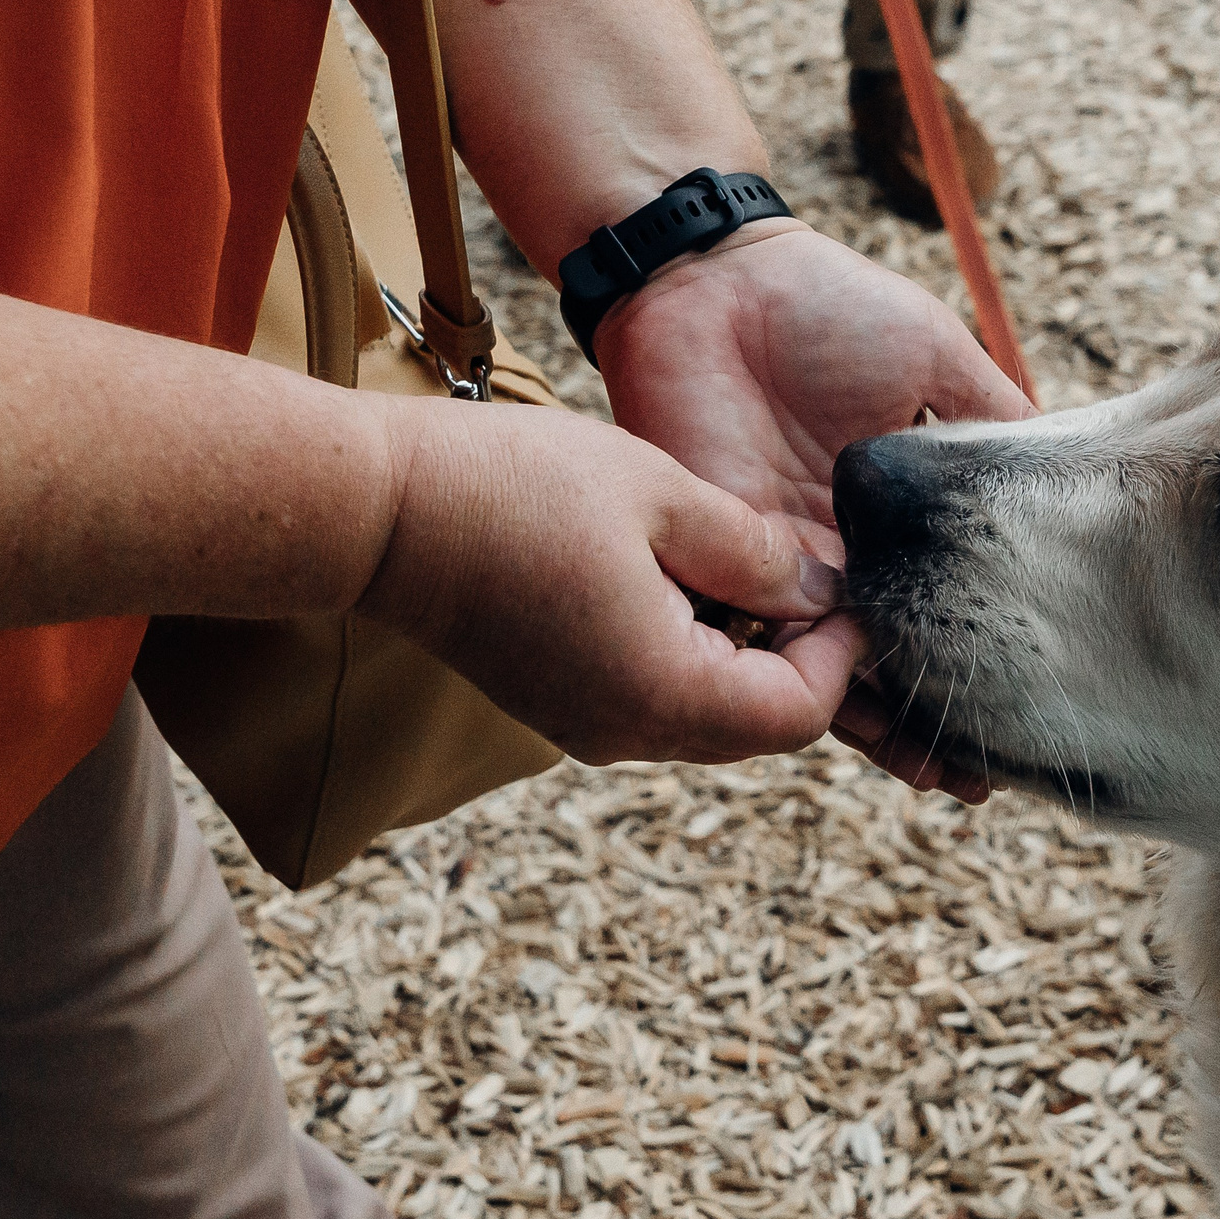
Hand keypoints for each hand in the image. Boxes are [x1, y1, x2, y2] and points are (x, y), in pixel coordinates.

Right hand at [357, 398, 859, 765]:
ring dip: (742, 654)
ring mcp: (585, 725)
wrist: (376, 509)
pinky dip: (689, 653)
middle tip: (800, 572)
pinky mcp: (555, 704)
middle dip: (798, 657)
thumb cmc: (513, 487)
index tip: (842, 583)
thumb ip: (755, 550)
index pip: (799, 712)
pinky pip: (655, 699)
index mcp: (664, 691)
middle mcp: (627, 731)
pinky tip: (675, 575)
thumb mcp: (661, 493)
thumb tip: (821, 589)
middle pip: (759, 726)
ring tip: (736, 563)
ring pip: (708, 715)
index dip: (839, 652)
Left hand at [591, 221, 1030, 796]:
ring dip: (873, 722)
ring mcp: (774, 563)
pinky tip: (843, 718)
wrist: (714, 279)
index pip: (936, 611)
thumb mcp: (938, 360)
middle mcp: (833, 557)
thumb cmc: (827, 307)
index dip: (974, 661)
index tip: (1022, 715)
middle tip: (981, 777)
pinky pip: (757, 634)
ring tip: (934, 771)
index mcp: (886, 520)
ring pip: (824, 666)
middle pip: (884, 660)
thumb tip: (1062, 478)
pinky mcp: (718, 555)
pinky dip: (792, 677)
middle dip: (929, 721)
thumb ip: (992, 420)